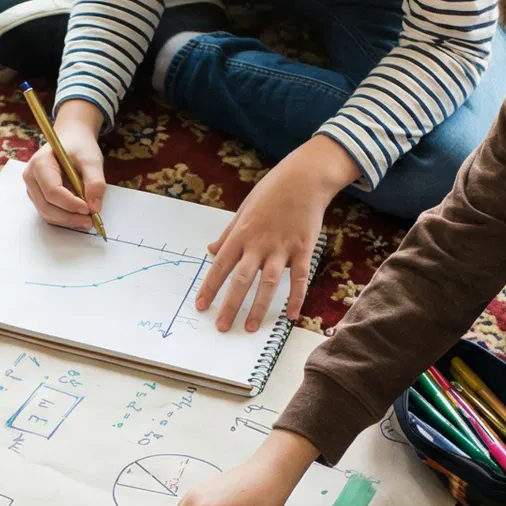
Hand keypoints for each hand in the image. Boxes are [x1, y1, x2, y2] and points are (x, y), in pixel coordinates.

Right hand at [23, 102, 105, 230]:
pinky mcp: (38, 196)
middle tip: (91, 221)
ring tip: (87, 220)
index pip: (52, 191)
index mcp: (40, 163)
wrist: (71, 140)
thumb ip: (95, 182)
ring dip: (67, 220)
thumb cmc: (79, 146)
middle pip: (47, 206)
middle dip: (69, 217)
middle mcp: (31, 178)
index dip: (71, 204)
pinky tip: (79, 217)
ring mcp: (33, 189)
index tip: (89, 209)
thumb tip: (95, 207)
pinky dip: (65, 218)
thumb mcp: (92, 159)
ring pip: (47, 213)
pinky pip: (49, 212)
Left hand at [197, 137, 354, 333]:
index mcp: (241, 234)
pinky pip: (300, 278)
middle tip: (222, 326)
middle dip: (230, 305)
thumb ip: (228, 233)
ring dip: (259, 307)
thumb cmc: (272, 191)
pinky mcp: (303, 249)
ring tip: (251, 327)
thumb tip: (210, 250)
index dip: (209, 287)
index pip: (220, 266)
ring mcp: (282, 247)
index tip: (201, 306)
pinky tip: (291, 316)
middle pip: (241, 279)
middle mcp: (259, 243)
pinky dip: (296, 297)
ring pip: (268, 283)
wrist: (305, 178)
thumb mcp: (243, 209)